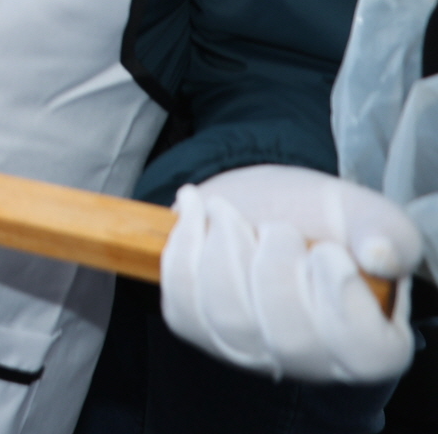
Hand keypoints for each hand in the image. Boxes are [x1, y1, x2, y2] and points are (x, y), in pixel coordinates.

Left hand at [163, 166, 420, 383]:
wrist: (264, 207)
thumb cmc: (325, 219)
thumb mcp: (366, 215)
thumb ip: (385, 232)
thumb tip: (378, 255)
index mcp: (370, 344)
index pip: (364, 350)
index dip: (342, 298)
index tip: (326, 251)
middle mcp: (310, 362)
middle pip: (290, 339)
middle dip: (275, 269)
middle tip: (278, 227)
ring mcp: (250, 351)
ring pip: (230, 319)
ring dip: (223, 251)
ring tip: (227, 211)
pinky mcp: (200, 328)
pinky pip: (182, 299)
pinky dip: (183, 246)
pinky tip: (195, 210)